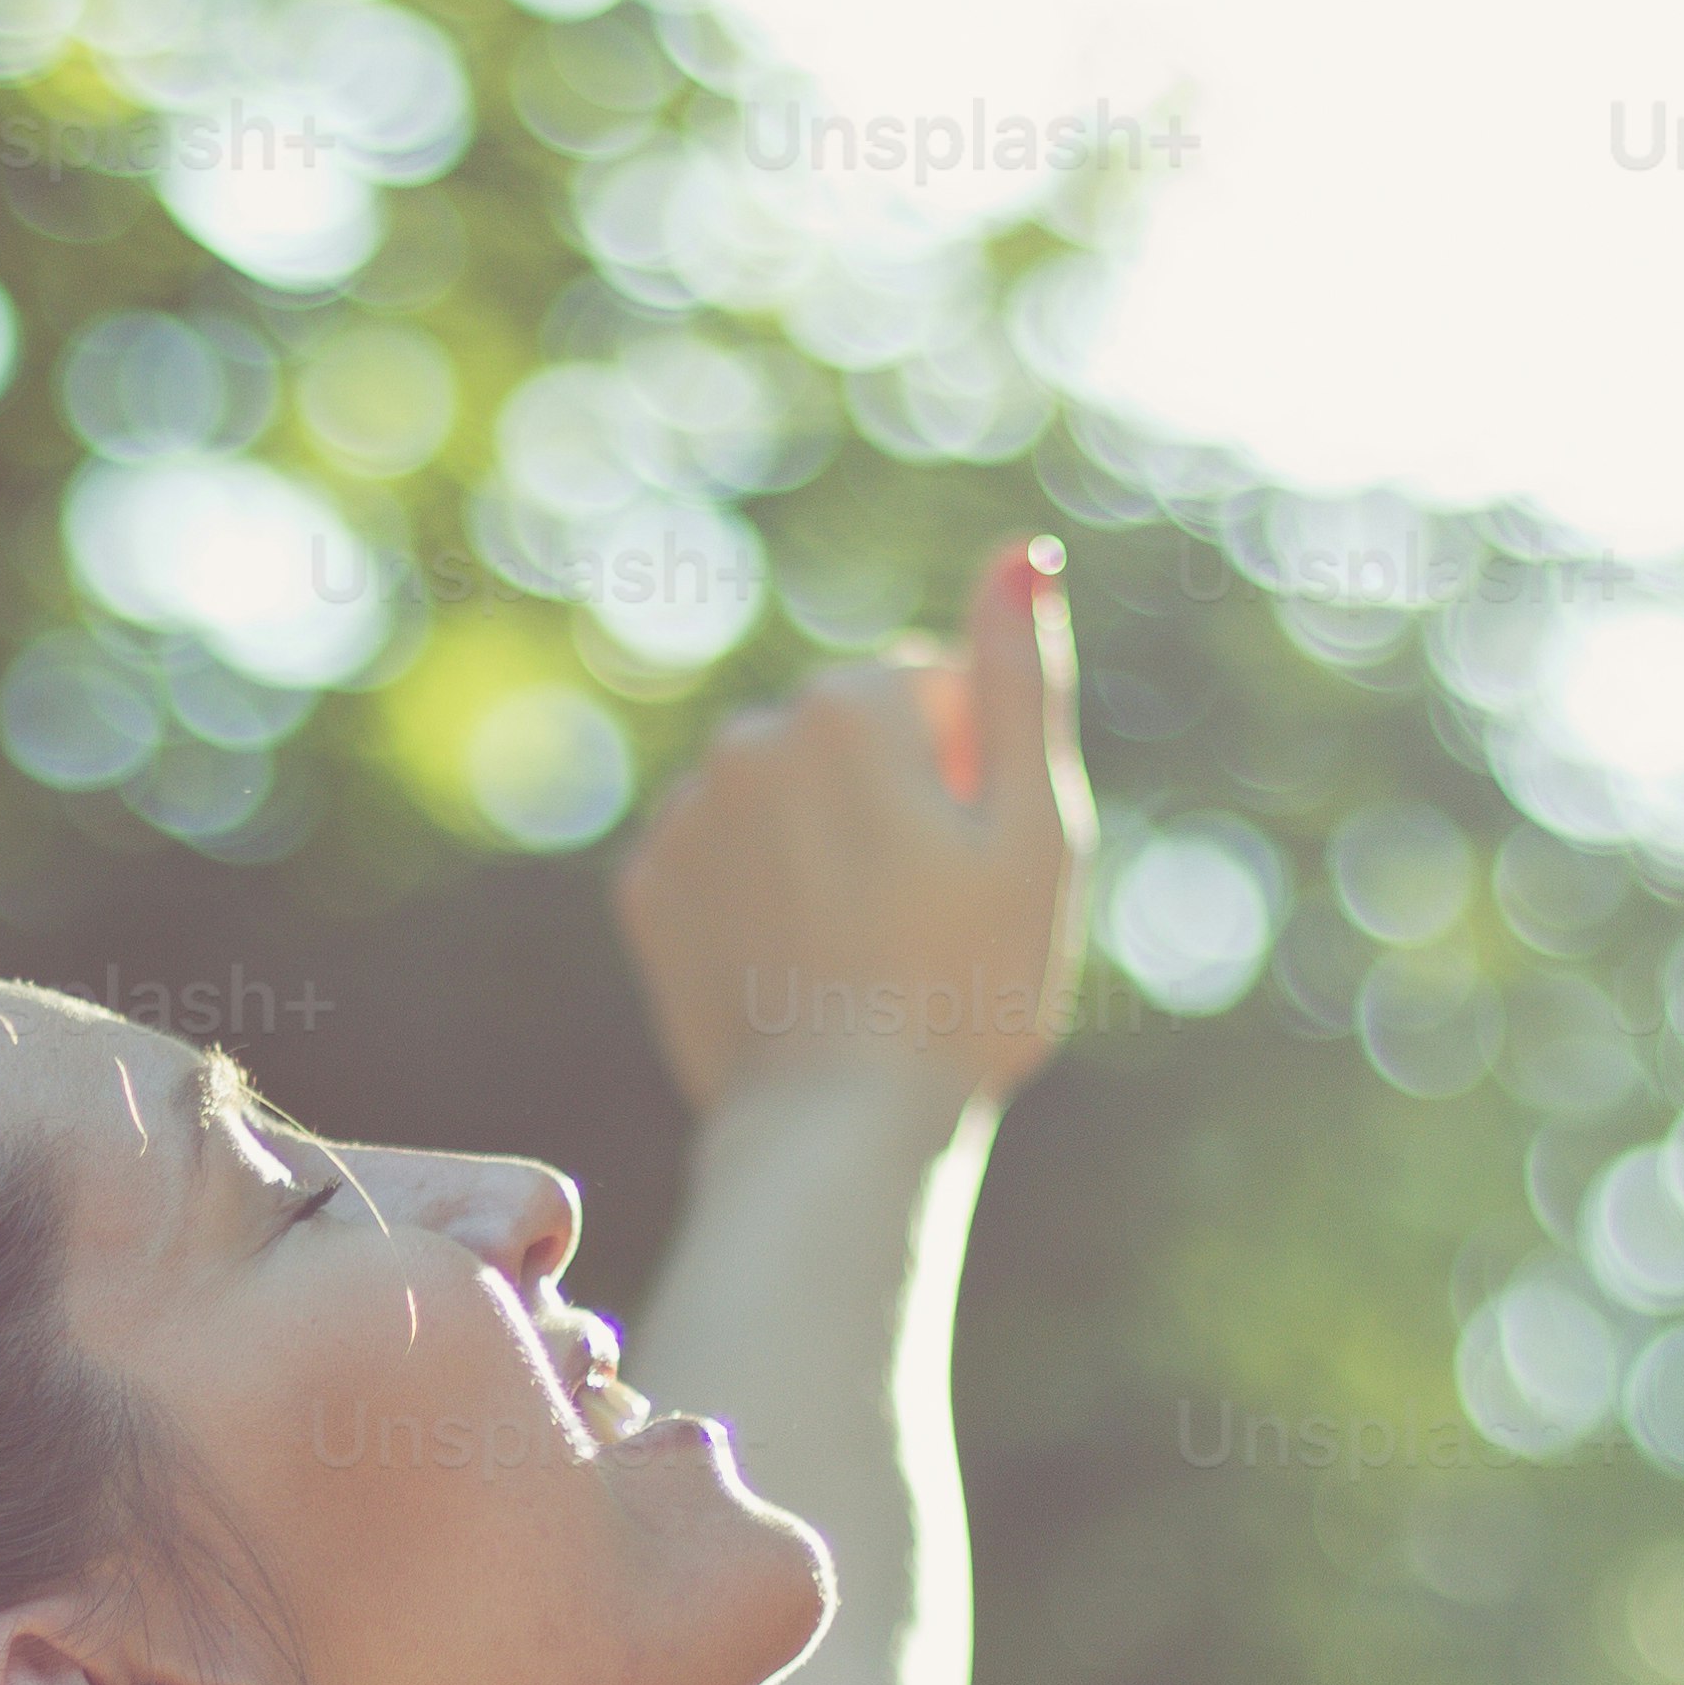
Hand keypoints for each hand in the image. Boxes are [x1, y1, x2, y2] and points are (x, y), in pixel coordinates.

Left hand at [609, 538, 1093, 1118]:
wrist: (840, 1131)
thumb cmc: (968, 987)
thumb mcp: (1036, 829)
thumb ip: (1022, 679)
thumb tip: (1022, 552)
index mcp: (848, 705)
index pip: (932, 688)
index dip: (973, 774)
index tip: (972, 865)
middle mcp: (748, 738)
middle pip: (848, 736)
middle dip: (891, 796)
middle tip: (922, 917)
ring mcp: (687, 816)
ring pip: (781, 797)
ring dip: (821, 842)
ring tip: (856, 948)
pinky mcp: (647, 889)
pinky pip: (723, 859)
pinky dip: (758, 895)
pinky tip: (793, 963)